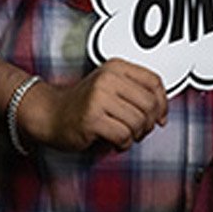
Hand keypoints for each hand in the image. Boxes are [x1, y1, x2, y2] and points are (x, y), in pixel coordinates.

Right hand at [29, 59, 168, 152]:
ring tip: (125, 135)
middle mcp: (108, 78)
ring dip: (135, 135)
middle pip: (149, 103)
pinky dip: (123, 144)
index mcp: (116, 67)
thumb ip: (136, 93)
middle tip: (140, 130)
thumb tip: (163, 113)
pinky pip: (123, 135)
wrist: (49, 113)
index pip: (154, 81)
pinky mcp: (91, 118)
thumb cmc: (82, 104)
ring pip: (138, 121)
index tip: (160, 116)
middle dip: (149, 123)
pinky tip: (115, 142)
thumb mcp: (111, 87)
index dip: (163, 102)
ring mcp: (98, 97)